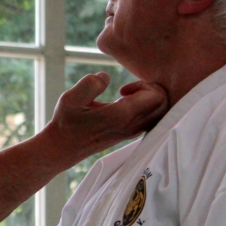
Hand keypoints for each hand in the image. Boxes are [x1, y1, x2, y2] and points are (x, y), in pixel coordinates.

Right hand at [48, 74, 168, 162]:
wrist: (62, 148)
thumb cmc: (66, 122)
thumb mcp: (70, 98)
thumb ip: (90, 84)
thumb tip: (106, 77)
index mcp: (121, 116)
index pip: (156, 96)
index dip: (144, 84)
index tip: (123, 89)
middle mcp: (131, 126)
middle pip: (163, 104)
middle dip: (150, 90)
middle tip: (128, 90)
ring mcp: (132, 132)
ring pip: (160, 113)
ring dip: (148, 100)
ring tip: (126, 97)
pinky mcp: (129, 135)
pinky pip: (151, 120)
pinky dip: (145, 108)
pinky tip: (124, 105)